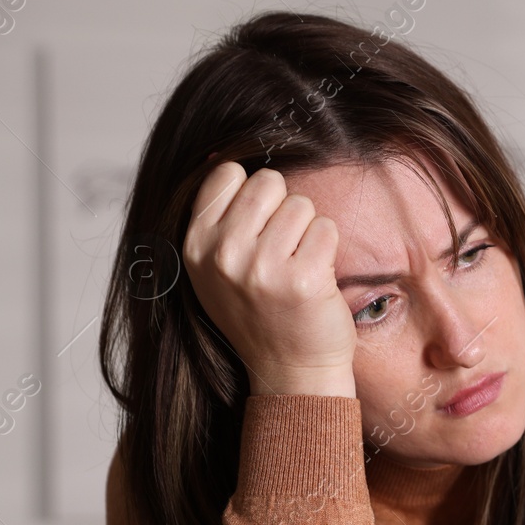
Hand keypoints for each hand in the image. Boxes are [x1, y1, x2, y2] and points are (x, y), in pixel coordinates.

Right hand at [183, 163, 356, 397]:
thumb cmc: (259, 313)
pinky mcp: (304, 279)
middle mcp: (224, 254)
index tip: (256, 232)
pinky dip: (329, 249)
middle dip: (284, 210)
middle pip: (269, 181)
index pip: (228, 174)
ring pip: (302, 204)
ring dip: (308, 232)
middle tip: (282, 252)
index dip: (253, 197)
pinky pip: (327, 228)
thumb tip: (221, 154)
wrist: (290, 370)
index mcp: (195, 245)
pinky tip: (316, 279)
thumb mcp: (214, 268)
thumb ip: (216, 216)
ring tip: (297, 268)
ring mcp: (263, 267)